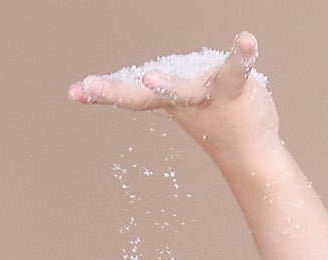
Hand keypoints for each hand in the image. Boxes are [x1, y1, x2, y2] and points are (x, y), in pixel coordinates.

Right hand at [69, 31, 278, 161]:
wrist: (253, 152)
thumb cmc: (214, 120)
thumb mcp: (182, 102)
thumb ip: (159, 91)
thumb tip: (135, 80)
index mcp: (165, 99)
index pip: (130, 95)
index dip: (103, 92)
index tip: (74, 92)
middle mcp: (182, 98)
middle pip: (145, 95)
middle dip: (115, 92)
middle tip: (87, 88)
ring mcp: (207, 94)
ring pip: (183, 89)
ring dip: (166, 86)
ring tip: (149, 78)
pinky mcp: (235, 90)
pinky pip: (236, 70)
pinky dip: (242, 54)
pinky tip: (247, 39)